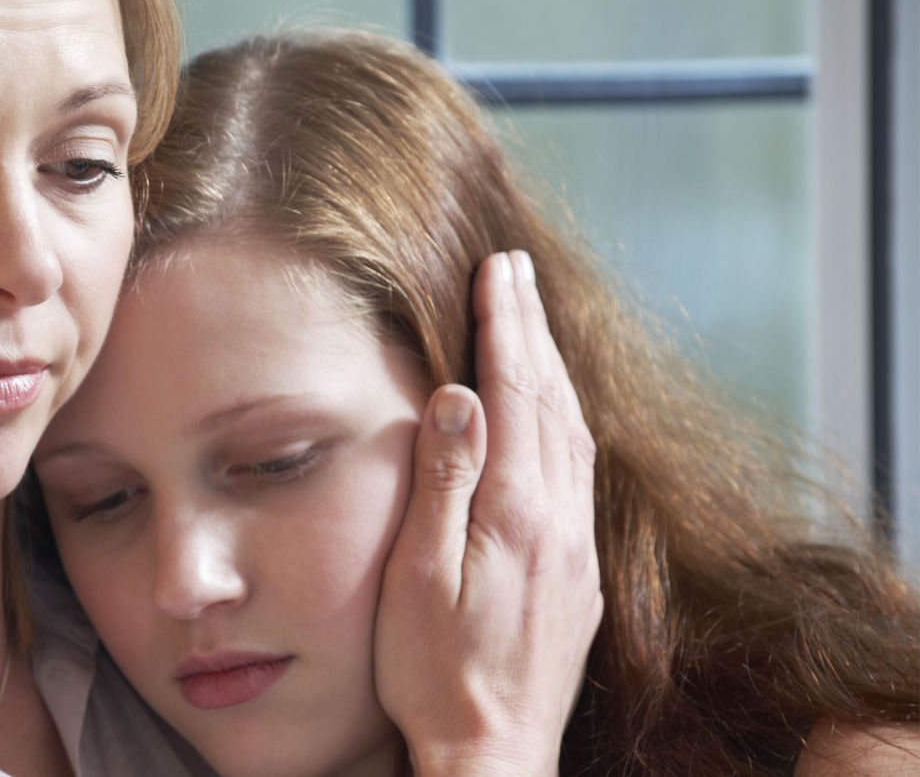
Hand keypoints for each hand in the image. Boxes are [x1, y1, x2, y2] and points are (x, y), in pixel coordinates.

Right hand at [374, 250, 601, 776]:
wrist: (493, 753)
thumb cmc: (434, 671)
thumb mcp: (418, 578)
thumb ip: (443, 483)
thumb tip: (460, 396)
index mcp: (517, 513)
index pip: (515, 393)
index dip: (505, 326)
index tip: (496, 270)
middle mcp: (559, 521)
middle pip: (553, 401)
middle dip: (532, 330)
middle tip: (514, 272)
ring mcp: (577, 548)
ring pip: (574, 434)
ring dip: (553, 371)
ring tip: (531, 325)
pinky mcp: (579, 574)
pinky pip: (581, 471)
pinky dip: (565, 420)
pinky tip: (554, 416)